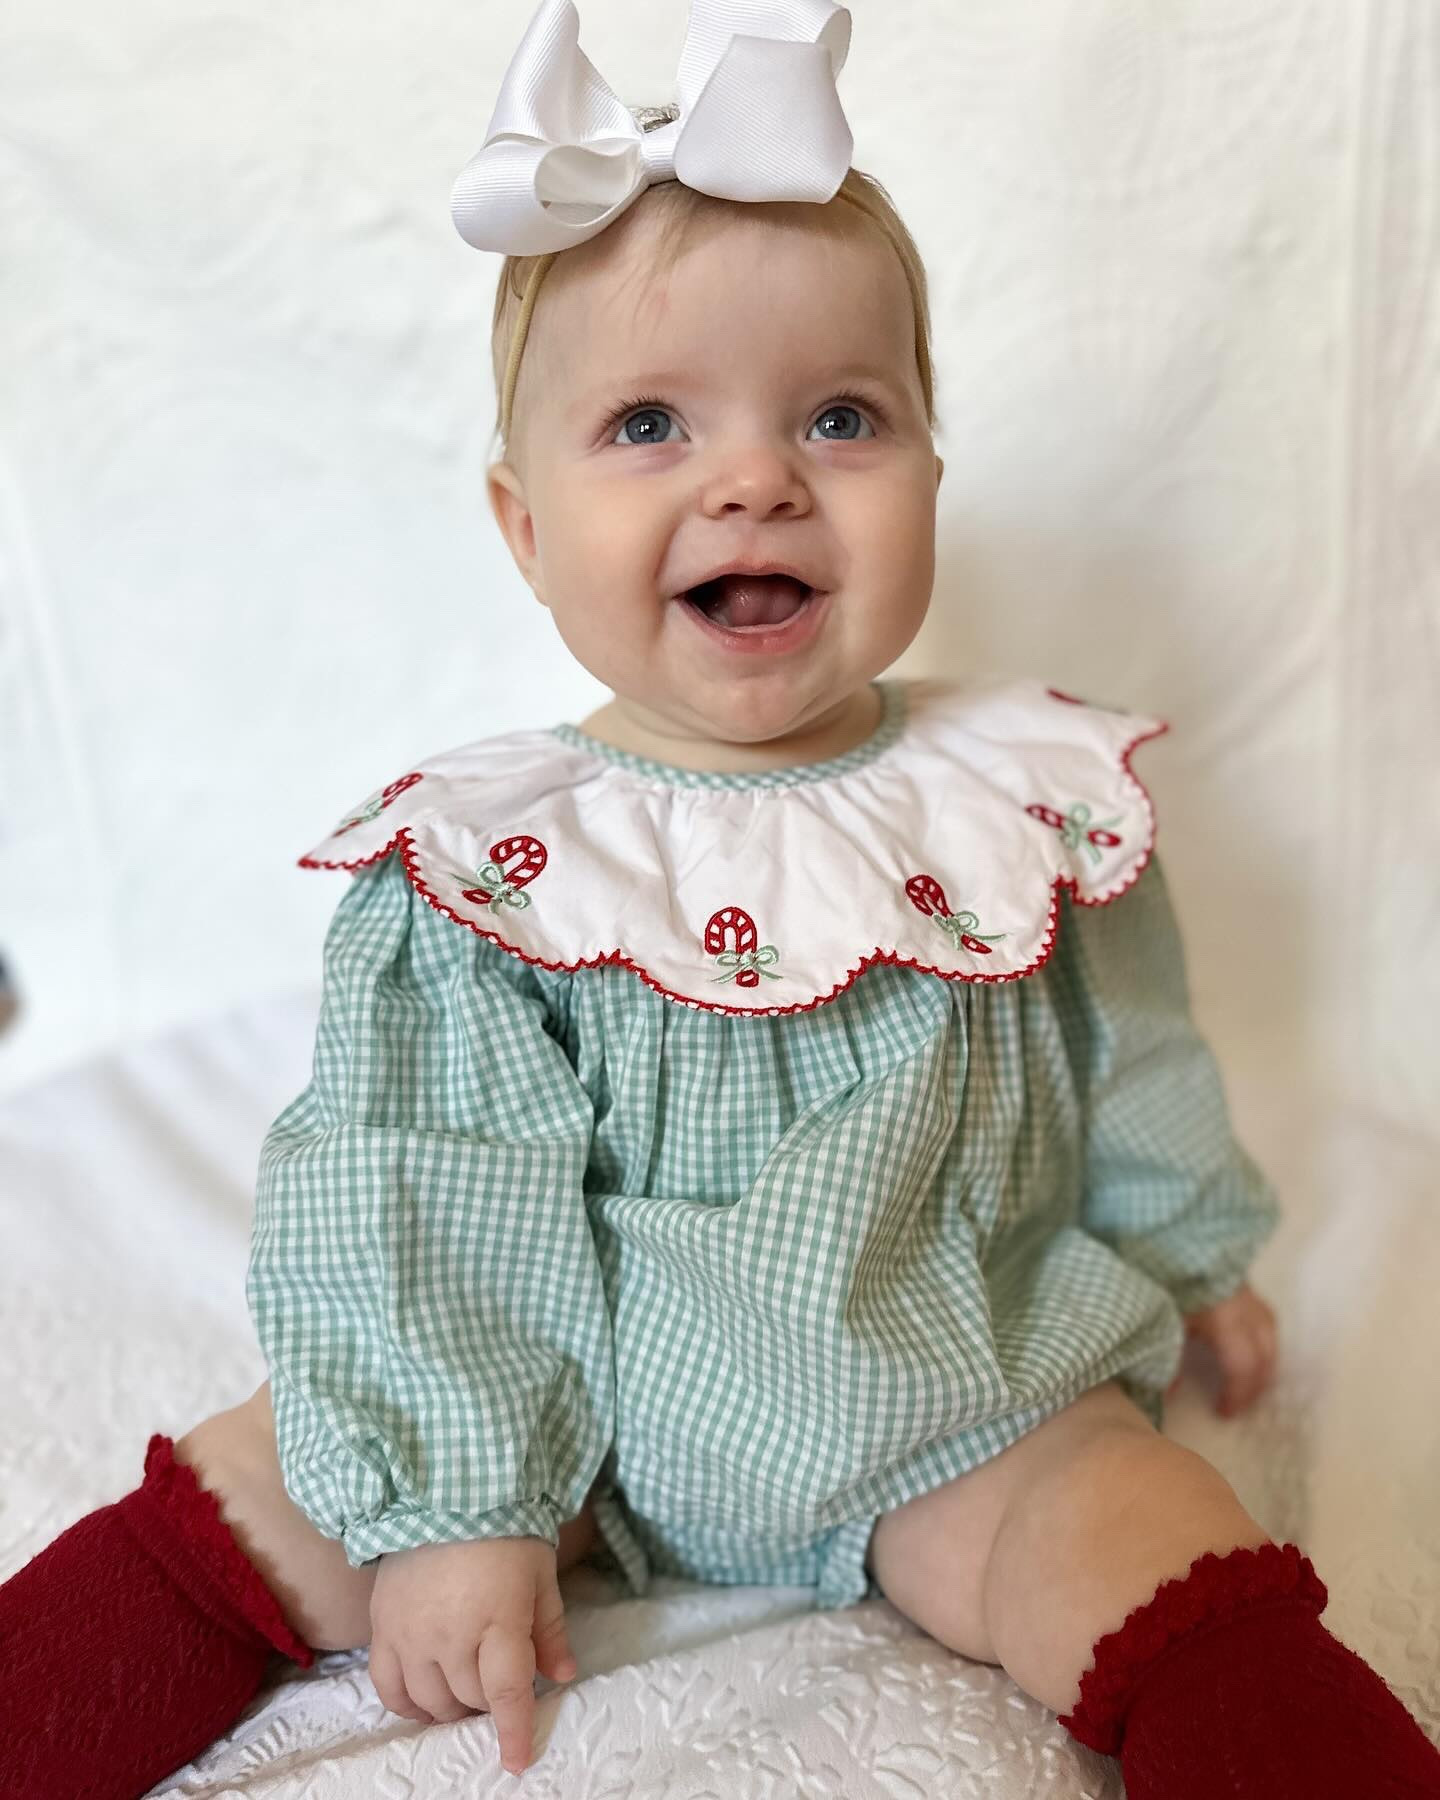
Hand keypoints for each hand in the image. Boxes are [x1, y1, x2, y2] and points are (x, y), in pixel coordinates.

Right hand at [368, 1534, 577, 1775]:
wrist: (445, 1491)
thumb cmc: (505, 1529)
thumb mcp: (540, 1575)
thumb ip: (550, 1630)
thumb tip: (562, 1676)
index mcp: (498, 1620)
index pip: (507, 1693)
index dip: (514, 1730)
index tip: (516, 1760)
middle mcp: (451, 1636)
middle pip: (470, 1699)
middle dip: (489, 1703)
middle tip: (498, 1685)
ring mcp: (412, 1634)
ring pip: (430, 1700)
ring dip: (452, 1706)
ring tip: (466, 1690)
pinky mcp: (383, 1626)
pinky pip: (388, 1686)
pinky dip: (407, 1704)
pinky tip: (422, 1702)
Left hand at [1165, 1282, 1277, 1417]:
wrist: (1159, 1222)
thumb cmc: (1157, 1269)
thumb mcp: (1158, 1316)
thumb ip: (1165, 1356)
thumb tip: (1168, 1394)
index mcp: (1225, 1316)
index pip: (1244, 1365)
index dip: (1238, 1394)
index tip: (1223, 1413)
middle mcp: (1242, 1303)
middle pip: (1266, 1350)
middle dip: (1258, 1381)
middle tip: (1240, 1401)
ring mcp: (1242, 1286)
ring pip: (1268, 1328)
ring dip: (1262, 1356)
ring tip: (1246, 1375)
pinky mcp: (1235, 1275)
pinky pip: (1258, 1311)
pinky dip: (1256, 1332)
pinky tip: (1240, 1339)